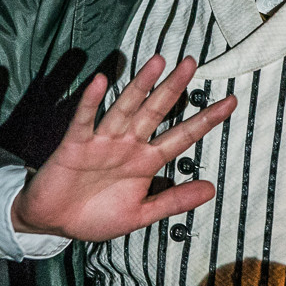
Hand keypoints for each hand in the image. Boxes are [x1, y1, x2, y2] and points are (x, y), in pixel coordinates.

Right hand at [11, 55, 236, 241]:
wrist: (54, 223)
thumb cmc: (96, 216)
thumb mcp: (140, 214)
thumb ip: (173, 201)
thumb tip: (212, 189)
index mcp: (146, 162)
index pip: (182, 136)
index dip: (205, 120)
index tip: (230, 102)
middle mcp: (127, 145)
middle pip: (155, 111)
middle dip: (173, 88)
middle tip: (191, 63)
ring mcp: (102, 142)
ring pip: (125, 108)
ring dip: (140, 85)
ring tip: (158, 62)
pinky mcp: (75, 145)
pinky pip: (85, 120)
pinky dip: (92, 102)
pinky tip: (101, 81)